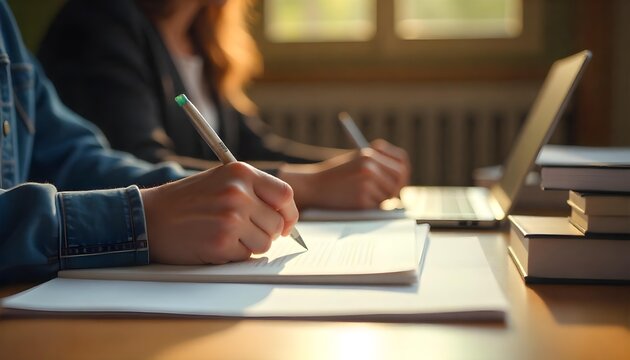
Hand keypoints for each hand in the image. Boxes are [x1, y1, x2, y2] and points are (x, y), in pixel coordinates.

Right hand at [140, 162, 297, 264]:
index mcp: (241, 173)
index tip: (283, 224)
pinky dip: (233, 255)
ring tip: (225, 235)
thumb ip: (253, 191)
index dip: (288, 213)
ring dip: (249, 245)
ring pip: (264, 243)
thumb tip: (286, 216)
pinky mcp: (221, 242)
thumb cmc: (186, 201)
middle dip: (266, 232)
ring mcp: (230, 218)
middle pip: (277, 223)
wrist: (148, 217)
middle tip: (242, 231)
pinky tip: (213, 243)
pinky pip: (245, 256)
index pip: (285, 195)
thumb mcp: (221, 181)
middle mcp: (238, 193)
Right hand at [280, 139, 409, 208]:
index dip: (403, 173)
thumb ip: (377, 166)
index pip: (401, 163)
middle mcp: (370, 166)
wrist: (312, 186)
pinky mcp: (362, 200)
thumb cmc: (335, 175)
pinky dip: (369, 207)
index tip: (400, 181)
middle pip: (400, 179)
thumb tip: (402, 180)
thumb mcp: (356, 162)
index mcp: (369, 154)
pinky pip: (376, 206)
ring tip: (361, 195)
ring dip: (380, 199)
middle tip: (392, 195)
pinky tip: (354, 201)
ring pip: (388, 195)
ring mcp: (366, 183)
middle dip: (397, 188)